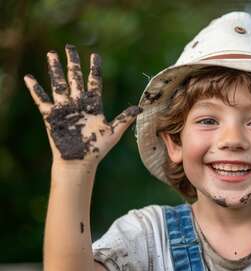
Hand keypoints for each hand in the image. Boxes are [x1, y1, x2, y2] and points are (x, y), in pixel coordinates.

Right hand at [24, 44, 141, 167]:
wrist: (80, 162)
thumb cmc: (98, 149)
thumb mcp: (114, 132)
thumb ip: (125, 118)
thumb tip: (141, 108)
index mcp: (94, 105)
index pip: (94, 82)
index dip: (94, 69)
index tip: (95, 55)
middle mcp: (79, 104)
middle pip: (75, 78)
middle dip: (73, 63)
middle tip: (69, 47)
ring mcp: (65, 109)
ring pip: (59, 84)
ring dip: (55, 69)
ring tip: (51, 54)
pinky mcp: (52, 116)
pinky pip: (42, 100)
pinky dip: (35, 89)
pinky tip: (29, 78)